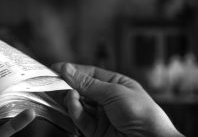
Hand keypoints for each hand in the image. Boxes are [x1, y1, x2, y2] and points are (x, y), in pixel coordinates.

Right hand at [52, 63, 183, 136]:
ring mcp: (101, 115)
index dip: (74, 71)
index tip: (57, 68)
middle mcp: (107, 99)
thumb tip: (68, 70)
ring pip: (78, 104)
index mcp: (116, 85)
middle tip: (55, 81)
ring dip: (71, 98)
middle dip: (69, 85)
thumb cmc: (142, 113)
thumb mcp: (113, 92)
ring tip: (69, 94)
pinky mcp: (95, 130)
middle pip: (82, 89)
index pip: (90, 74)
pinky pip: (80, 118)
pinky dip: (74, 110)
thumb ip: (88, 84)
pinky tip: (73, 103)